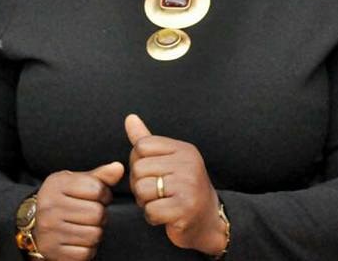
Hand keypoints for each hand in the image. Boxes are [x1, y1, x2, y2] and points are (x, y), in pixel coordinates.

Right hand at [31, 161, 124, 260]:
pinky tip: (78, 240)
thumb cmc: (64, 199)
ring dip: (95, 232)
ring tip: (84, 226)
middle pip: (97, 214)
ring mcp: (48, 231)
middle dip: (100, 215)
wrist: (34, 223)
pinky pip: (85, 253)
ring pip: (94, 235)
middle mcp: (49, 208)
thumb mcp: (78, 182)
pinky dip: (87, 248)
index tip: (98, 197)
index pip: (97, 189)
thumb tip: (119, 168)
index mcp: (56, 185)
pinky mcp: (51, 251)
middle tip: (91, 214)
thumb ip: (101, 176)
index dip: (104, 194)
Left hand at [125, 114, 226, 254]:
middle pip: (138, 168)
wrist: (208, 219)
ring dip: (145, 202)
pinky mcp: (185, 208)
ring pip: (141, 190)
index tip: (153, 173)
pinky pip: (150, 211)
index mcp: (183, 149)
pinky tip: (166, 215)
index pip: (142, 146)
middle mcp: (188, 163)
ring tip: (162, 202)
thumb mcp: (168, 160)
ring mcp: (188, 185)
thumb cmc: (182, 188)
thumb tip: (129, 118)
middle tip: (158, 192)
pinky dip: (153, 217)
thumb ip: (147, 140)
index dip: (138, 163)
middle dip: (140, 185)